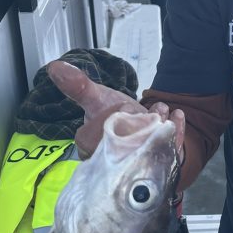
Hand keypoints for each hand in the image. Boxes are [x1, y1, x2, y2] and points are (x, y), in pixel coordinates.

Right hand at [47, 60, 184, 158]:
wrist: (138, 124)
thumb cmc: (112, 115)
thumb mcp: (96, 98)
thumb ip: (78, 86)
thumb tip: (55, 66)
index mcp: (92, 150)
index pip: (101, 138)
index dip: (114, 118)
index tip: (124, 104)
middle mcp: (114, 163)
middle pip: (127, 146)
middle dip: (141, 123)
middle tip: (149, 109)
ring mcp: (138, 166)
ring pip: (149, 149)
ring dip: (159, 126)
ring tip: (161, 110)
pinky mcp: (159, 165)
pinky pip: (169, 153)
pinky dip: (176, 132)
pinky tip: (177, 116)